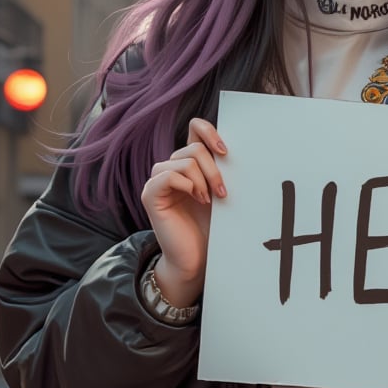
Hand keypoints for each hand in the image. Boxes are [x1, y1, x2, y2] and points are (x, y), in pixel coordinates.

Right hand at [140, 118, 226, 305]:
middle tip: (223, 193)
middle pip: (194, 148)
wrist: (197, 259)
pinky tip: (196, 200)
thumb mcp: (221, 193)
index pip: (195, 128)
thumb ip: (222, 170)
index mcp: (189, 163)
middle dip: (214, 170)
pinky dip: (187, 186)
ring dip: (204, 181)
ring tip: (209, 201)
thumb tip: (237, 150)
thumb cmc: (211, 228)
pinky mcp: (150, 194)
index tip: (226, 152)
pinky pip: (167, 175)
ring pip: (185, 161)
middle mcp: (171, 167)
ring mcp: (158, 180)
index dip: (209, 132)